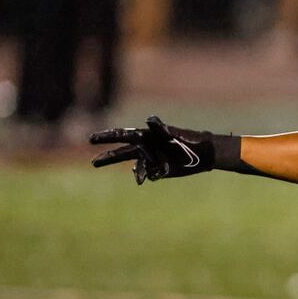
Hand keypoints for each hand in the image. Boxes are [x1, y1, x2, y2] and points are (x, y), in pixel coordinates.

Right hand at [90, 117, 230, 183]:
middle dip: (108, 157)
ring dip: (137, 172)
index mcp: (146, 136)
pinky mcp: (160, 170)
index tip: (91, 139)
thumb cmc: (190, 140)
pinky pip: (150, 174)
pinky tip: (160, 173)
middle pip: (123, 152)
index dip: (106, 136)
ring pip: (137, 167)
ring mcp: (152, 159)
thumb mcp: (174, 134)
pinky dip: (152, 175)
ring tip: (140, 179)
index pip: (122, 135)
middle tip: (94, 162)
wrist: (206, 154)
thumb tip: (150, 119)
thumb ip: (161, 128)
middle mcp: (146, 147)